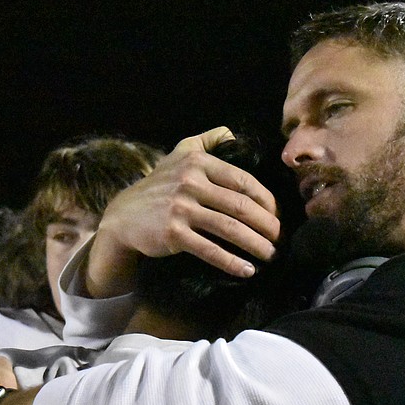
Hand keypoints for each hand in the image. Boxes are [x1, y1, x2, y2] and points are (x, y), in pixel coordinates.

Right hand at [85, 127, 281, 296]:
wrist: (124, 216)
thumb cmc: (159, 185)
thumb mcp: (180, 153)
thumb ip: (207, 140)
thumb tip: (233, 134)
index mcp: (198, 163)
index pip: (243, 180)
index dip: (266, 200)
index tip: (278, 214)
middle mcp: (191, 183)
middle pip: (241, 206)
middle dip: (267, 224)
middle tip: (281, 238)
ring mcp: (181, 209)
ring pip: (230, 229)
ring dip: (256, 244)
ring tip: (271, 255)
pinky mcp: (174, 234)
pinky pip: (210, 250)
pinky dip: (232, 262)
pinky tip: (247, 271)